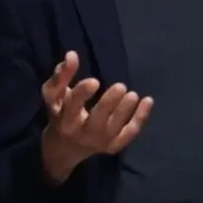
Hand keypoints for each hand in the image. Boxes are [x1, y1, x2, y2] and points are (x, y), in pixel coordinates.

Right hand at [39, 51, 152, 184]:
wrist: (65, 147)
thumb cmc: (61, 113)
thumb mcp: (54, 95)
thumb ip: (62, 75)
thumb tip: (72, 55)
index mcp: (65, 119)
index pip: (72, 107)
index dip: (82, 94)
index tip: (94, 81)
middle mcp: (82, 133)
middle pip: (96, 120)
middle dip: (108, 104)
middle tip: (120, 86)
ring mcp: (100, 141)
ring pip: (115, 128)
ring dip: (125, 111)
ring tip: (132, 94)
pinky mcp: (114, 145)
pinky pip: (129, 133)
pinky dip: (140, 118)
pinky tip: (148, 100)